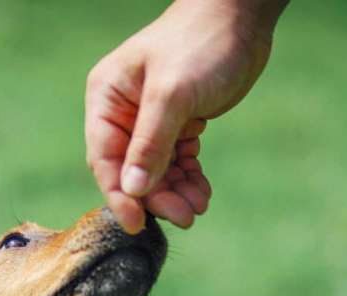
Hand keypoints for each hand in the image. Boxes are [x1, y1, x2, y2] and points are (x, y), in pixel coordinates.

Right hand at [85, 0, 286, 232]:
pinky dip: (188, 178)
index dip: (119, 195)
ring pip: (156, 171)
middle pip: (132, 171)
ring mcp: (150, 120)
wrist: (241, 19)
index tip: (137, 224)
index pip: (105, 158)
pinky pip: (176, 162)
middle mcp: (123, 113)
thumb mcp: (172, 94)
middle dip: (156, 196)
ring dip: (175, 192)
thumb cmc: (200, 44)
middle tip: (185, 216)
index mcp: (107, 99)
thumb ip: (150, 143)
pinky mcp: (178, 124)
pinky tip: (202, 191)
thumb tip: (132, 190)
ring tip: (199, 205)